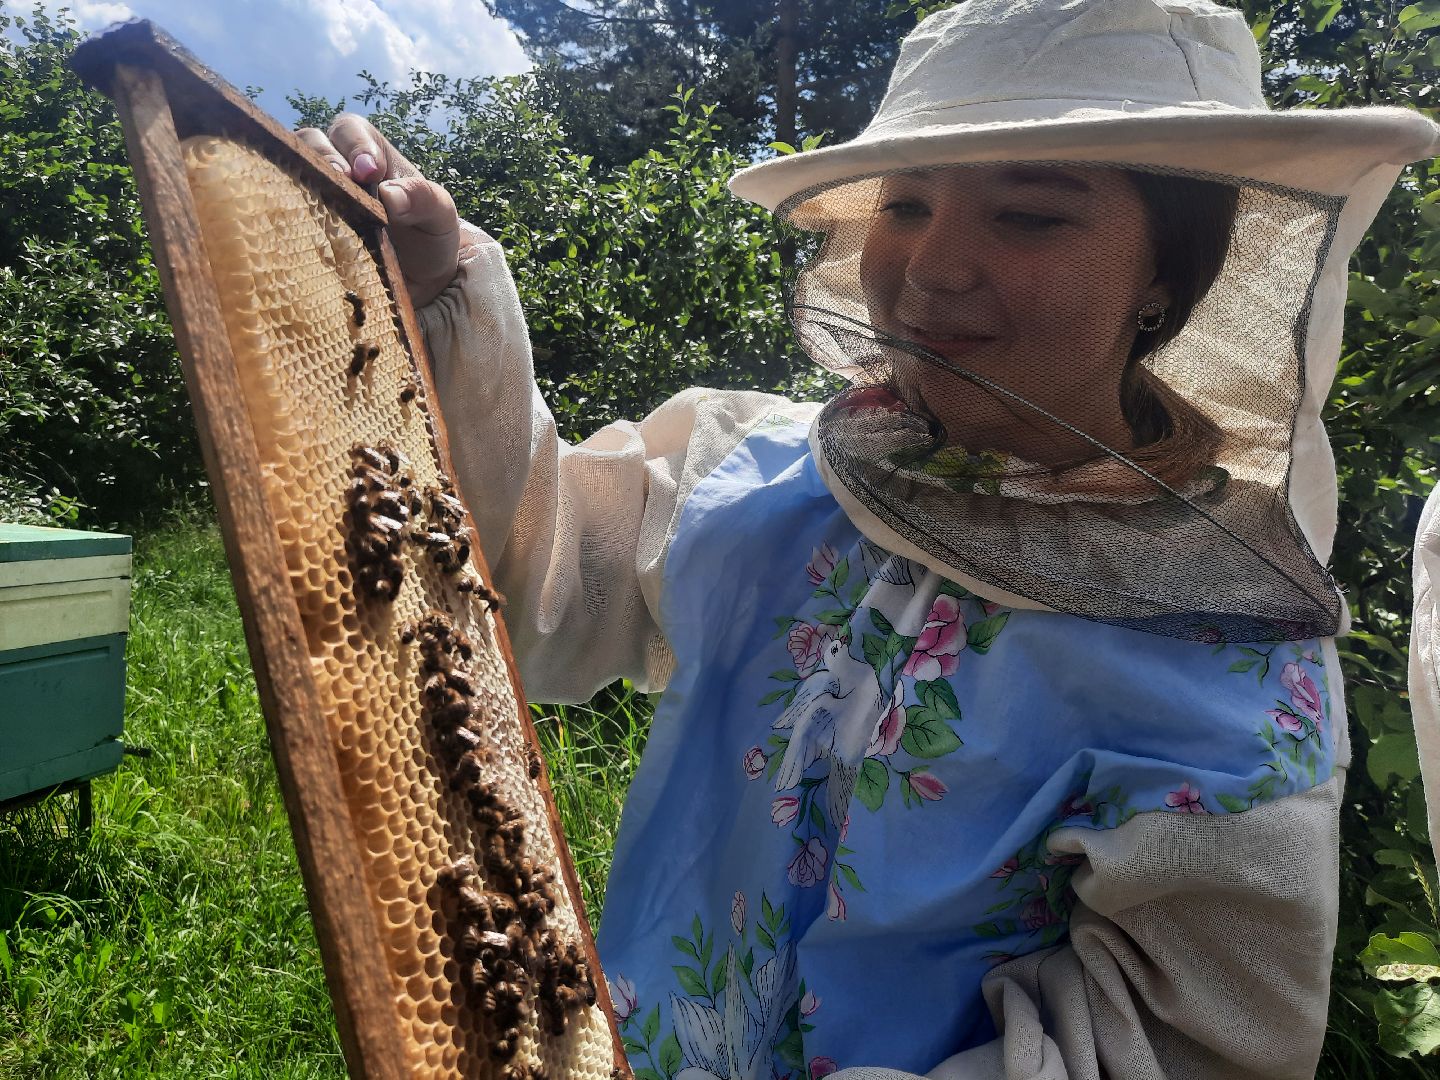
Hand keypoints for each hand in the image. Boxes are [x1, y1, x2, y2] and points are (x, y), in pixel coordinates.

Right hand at [297, 113, 465, 307]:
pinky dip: (289, 214)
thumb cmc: (428, 240)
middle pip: (311, 141)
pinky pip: (286, 211)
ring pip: (291, 169)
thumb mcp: (440, 218)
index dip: (355, 145)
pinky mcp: (303, 225)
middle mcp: (336, 166)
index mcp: (370, 152)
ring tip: (320, 202)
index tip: (370, 171)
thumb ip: (424, 199)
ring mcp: (316, 194)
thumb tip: (389, 194)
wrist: (420, 285)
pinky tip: (302, 228)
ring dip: (302, 179)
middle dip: (324, 156)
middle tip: (342, 179)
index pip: (351, 129)